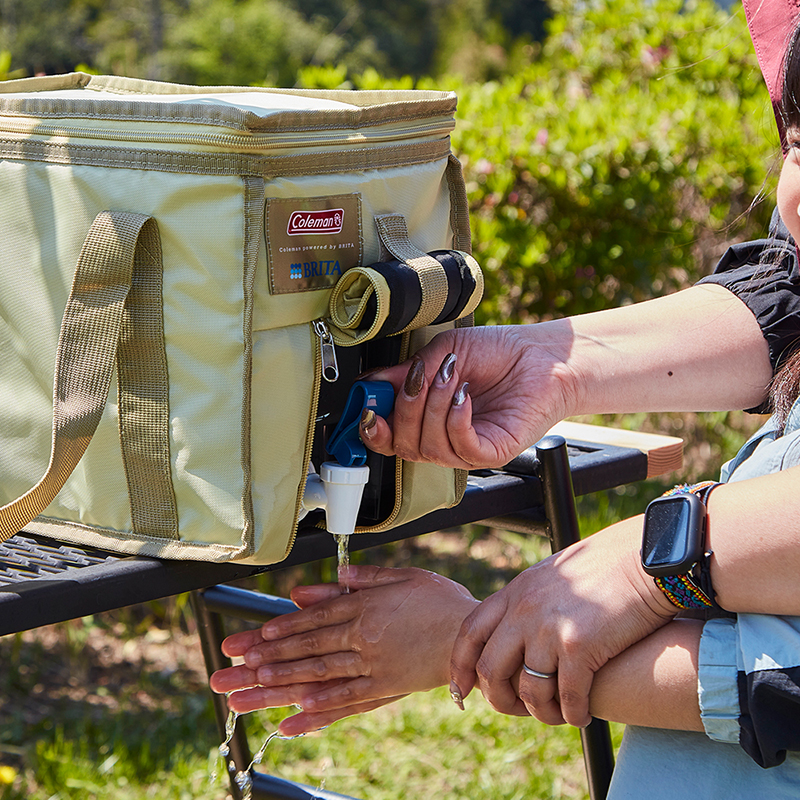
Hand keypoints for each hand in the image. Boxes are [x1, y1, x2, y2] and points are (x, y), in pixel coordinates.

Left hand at [209, 566, 478, 735]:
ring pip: (318, 676)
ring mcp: (371, 666)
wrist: (474, 636)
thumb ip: (365, 578)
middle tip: (232, 669)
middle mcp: (362, 638)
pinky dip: (316, 712)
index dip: (280, 629)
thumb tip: (333, 575)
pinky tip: (291, 722)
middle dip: (266, 658)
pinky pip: (345, 702)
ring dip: (281, 683)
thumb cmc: (440, 601)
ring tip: (249, 692)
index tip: (252, 639)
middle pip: (306, 648)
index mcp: (365, 608)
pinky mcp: (384, 688)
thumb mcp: (403, 577)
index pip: (313, 619)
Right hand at [359, 324, 576, 469]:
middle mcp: (443, 439)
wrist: (543, 356)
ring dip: (433, 407)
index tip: (367, 405)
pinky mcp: (492, 452)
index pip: (388, 437)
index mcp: (427, 419)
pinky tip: (464, 396)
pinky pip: (460, 447)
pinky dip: (456, 419)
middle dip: (404, 408)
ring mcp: (466, 449)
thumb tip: (372, 381)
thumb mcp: (443, 353)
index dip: (371, 427)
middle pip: (403, 444)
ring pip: (428, 446)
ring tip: (450, 376)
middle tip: (418, 376)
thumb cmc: (500, 353)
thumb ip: (407, 370)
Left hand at [449, 516, 676, 726]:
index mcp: (515, 592)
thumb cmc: (606, 567)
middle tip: (516, 709)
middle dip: (498, 698)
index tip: (462, 689)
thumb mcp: (554, 576)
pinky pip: (566, 697)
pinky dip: (572, 714)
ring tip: (555, 715)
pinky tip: (581, 715)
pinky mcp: (579, 646)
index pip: (470, 631)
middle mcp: (524, 610)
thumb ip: (531, 599)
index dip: (461, 664)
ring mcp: (548, 628)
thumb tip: (520, 627)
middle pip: (490, 667)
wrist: (643, 559)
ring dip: (540, 711)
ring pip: (528, 689)